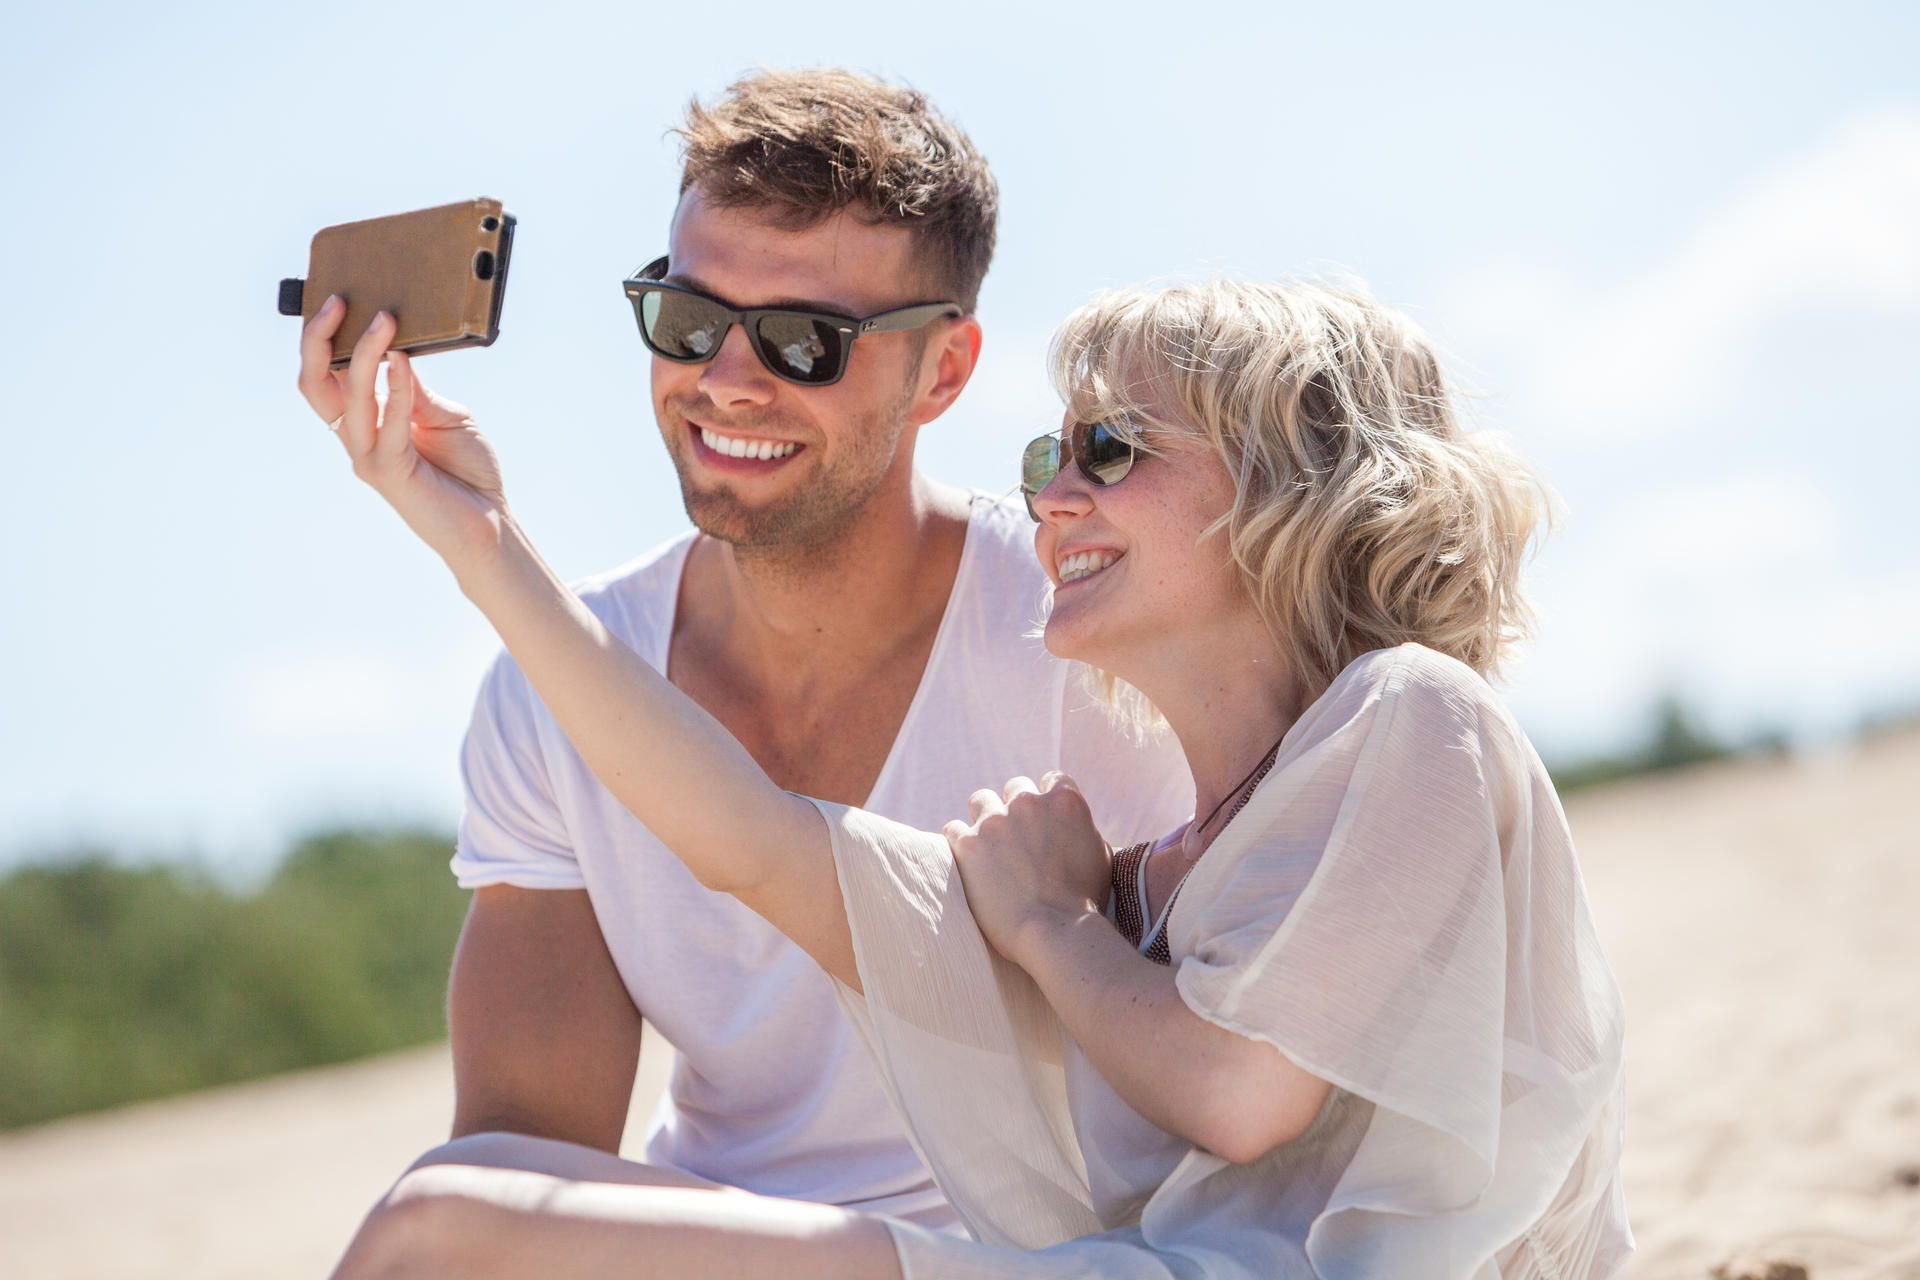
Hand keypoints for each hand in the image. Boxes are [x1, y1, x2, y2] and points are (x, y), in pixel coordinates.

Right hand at [298, 296, 508, 568]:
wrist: (490, 522)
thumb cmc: (468, 470)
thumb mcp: (445, 416)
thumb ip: (417, 389)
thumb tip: (399, 351)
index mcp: (366, 420)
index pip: (326, 374)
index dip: (320, 337)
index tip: (335, 296)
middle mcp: (358, 437)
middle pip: (314, 384)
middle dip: (318, 339)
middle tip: (340, 300)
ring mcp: (368, 456)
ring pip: (346, 399)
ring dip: (362, 354)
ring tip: (384, 320)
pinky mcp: (389, 473)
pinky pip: (388, 422)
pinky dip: (396, 388)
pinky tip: (403, 361)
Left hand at [944, 773, 1110, 968]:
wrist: (1055, 932)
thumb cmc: (1084, 903)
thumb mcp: (1101, 856)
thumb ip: (1082, 829)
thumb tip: (1071, 826)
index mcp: (1064, 801)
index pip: (1053, 780)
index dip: (1048, 800)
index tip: (1045, 819)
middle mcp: (1028, 802)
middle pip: (1016, 788)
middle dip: (1016, 808)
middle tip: (1017, 837)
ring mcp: (995, 821)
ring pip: (981, 800)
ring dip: (984, 818)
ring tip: (987, 845)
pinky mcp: (968, 844)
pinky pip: (953, 828)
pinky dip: (959, 841)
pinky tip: (966, 858)